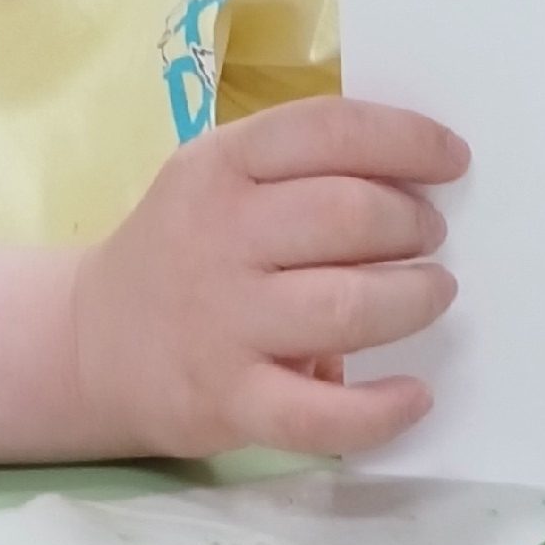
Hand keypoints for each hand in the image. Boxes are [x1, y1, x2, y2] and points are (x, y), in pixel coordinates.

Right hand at [69, 97, 467, 459]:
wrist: (91, 342)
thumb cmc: (182, 247)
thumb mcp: (216, 179)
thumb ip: (298, 169)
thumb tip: (418, 179)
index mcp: (220, 165)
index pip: (328, 131)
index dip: (406, 140)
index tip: (453, 160)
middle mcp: (219, 236)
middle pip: (347, 216)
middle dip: (414, 223)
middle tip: (432, 236)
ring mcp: (222, 322)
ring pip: (346, 307)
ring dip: (414, 298)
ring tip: (432, 293)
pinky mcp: (228, 401)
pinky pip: (320, 413)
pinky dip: (382, 409)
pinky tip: (414, 394)